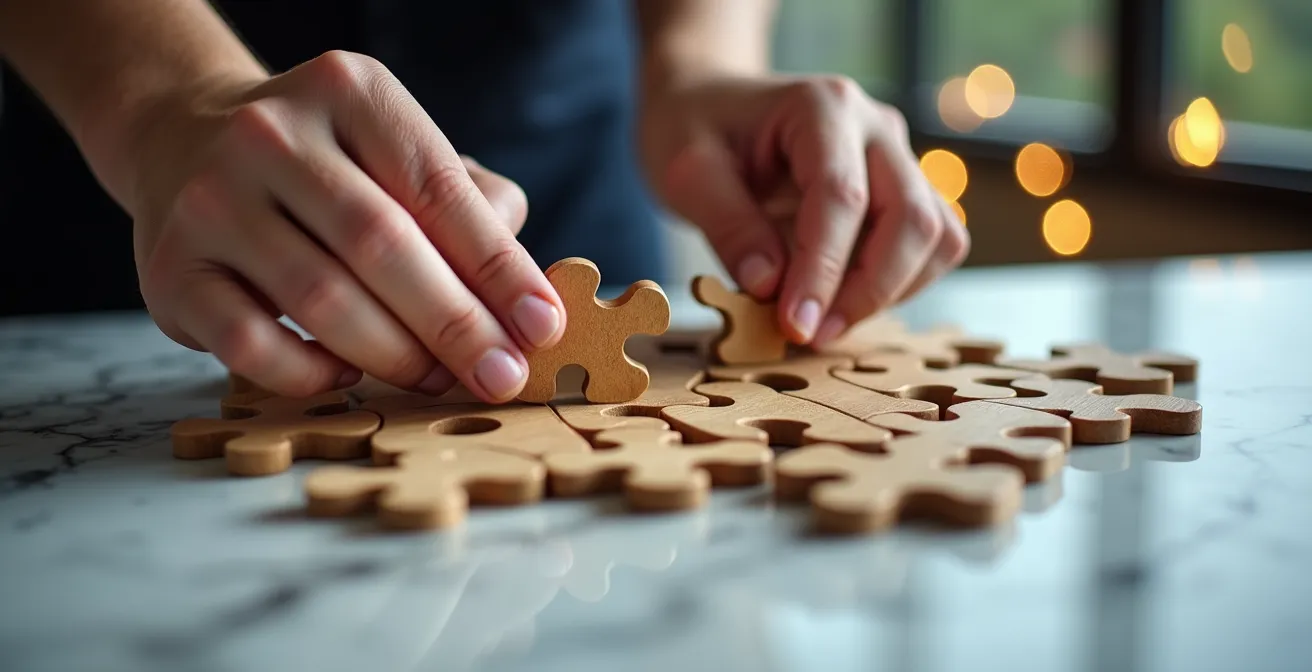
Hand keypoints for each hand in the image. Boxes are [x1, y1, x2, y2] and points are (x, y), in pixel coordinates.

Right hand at [126, 51, 563, 401]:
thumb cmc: (330, 167)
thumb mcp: (401, 152)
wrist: (182, 141)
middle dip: (456, 324)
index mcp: (349, 93)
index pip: (440, 189)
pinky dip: (312, 374)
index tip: (543, 326)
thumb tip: (527, 300)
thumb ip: (472, 209)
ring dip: (395, 356)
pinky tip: (346, 374)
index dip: (500, 268)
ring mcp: (212, 201)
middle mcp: (271, 135)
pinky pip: (253, 345)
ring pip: (322, 300)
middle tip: (502, 374)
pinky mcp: (171, 271)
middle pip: (383, 245)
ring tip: (438, 380)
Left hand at [640, 74, 968, 345]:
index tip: (794, 325)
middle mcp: (875, 127)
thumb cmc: (694, 128)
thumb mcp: (686, 172)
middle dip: (868, 290)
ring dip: (891, 292)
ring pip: (937, 235)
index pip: (842, 197)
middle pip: (912, 218)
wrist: (711, 100)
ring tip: (826, 322)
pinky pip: (931, 245)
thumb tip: (769, 287)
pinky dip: (899, 284)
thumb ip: (728, 227)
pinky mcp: (903, 189)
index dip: (822, 271)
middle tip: (811, 334)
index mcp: (821, 107)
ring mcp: (897, 157)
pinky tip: (843, 301)